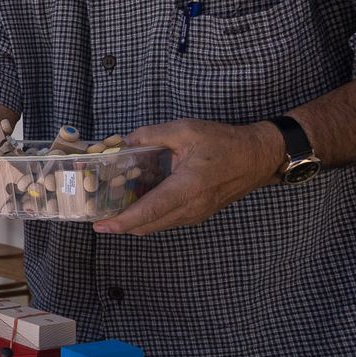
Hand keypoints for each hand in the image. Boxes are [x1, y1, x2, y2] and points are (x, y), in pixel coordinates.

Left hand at [92, 119, 284, 235]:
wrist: (258, 157)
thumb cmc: (225, 143)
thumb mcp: (186, 130)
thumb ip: (152, 134)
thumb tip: (124, 141)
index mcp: (187, 188)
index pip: (149, 212)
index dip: (122, 221)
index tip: (101, 226)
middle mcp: (191, 208)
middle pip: (148, 225)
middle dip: (121, 224)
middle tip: (97, 216)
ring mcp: (196, 214)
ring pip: (157, 226)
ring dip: (135, 221)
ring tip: (113, 209)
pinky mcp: (198, 214)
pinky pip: (168, 221)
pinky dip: (150, 217)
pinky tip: (138, 202)